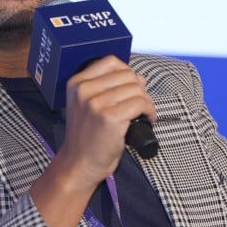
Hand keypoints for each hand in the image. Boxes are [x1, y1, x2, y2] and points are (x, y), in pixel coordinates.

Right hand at [57, 56, 156, 189]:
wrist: (79, 164)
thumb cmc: (86, 137)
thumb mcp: (88, 106)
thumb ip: (108, 88)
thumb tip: (139, 77)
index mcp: (77, 83)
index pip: (111, 62)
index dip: (127, 73)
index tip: (131, 88)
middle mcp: (84, 90)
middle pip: (127, 75)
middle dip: (139, 89)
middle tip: (140, 105)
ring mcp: (96, 103)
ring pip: (136, 89)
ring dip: (146, 101)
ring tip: (143, 114)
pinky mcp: (109, 117)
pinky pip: (140, 104)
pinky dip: (149, 111)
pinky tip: (147, 120)